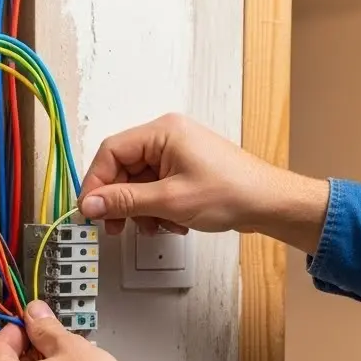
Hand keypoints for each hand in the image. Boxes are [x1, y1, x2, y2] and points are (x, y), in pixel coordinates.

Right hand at [79, 113, 330, 253]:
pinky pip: (154, 189)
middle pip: (123, 168)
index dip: (96, 183)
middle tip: (116, 228)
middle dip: (120, 201)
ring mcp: (176, 154)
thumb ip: (124, 201)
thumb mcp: (169, 200)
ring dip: (141, 210)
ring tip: (157, 226)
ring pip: (137, 183)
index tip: (90, 210)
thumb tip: (90, 204)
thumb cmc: (231, 193)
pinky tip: (172, 223)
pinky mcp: (184, 171)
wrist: (270, 204)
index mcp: (162, 132)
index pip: (111, 152)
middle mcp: (166, 137)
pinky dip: (157, 209)